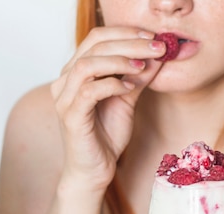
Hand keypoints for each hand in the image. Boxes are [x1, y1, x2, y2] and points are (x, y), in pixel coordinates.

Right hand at [50, 27, 164, 190]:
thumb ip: (139, 78)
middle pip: (94, 46)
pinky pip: (89, 92)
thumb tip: (158, 56)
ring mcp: (65, 98)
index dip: (126, 33)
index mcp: (76, 72)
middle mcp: (65, 80)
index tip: (154, 37)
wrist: (94, 170)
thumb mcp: (128, 100)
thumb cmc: (107, 136)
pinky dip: (112, 85)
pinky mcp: (71, 116)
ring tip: (143, 66)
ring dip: (119, 61)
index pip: (97, 38)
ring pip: (88, 65)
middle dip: (129, 43)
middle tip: (156, 47)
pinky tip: (129, 88)